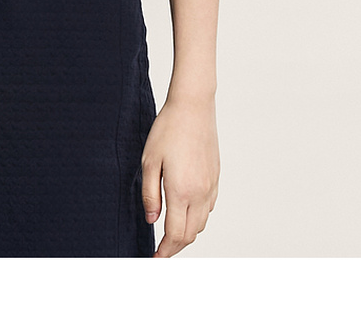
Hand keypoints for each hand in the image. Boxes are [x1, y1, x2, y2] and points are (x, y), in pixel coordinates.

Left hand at [140, 95, 219, 256]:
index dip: (165, 251)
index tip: (155, 258)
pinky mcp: (216, 178)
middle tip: (161, 250)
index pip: (175, 235)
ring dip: (187, 233)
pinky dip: (197, 217)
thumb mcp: (149, 161)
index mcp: (181, 191)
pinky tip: (185, 211)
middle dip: (176, 247)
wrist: (193, 107)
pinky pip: (208, 208)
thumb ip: (150, 194)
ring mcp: (211, 186)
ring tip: (171, 234)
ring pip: (202, 223)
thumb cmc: (168, 130)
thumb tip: (151, 220)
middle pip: (191, 234)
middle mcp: (200, 193)